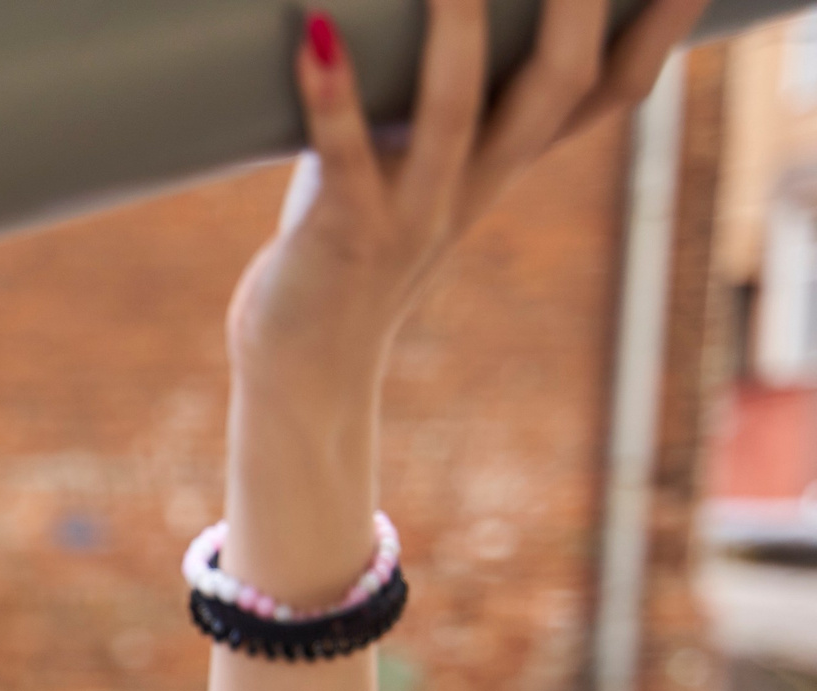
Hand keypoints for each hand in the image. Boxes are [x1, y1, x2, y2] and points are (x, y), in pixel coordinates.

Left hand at [235, 0, 711, 404]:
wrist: (310, 373)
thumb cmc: (350, 254)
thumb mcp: (419, 174)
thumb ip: (440, 106)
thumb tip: (450, 12)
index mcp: (506, 166)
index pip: (610, 91)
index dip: (662, 25)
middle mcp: (476, 186)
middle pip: (560, 88)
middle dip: (580, 7)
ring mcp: (414, 213)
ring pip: (455, 114)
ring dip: (455, 31)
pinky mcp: (343, 233)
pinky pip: (343, 158)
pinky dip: (331, 97)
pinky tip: (316, 35)